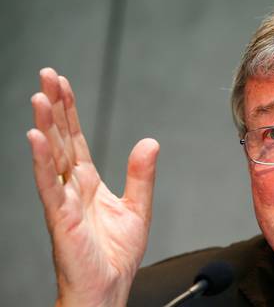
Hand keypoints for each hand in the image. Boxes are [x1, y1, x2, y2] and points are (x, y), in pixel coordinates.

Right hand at [27, 68, 159, 306]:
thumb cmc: (114, 255)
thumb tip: (150, 142)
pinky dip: (42, 160)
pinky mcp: (60, 217)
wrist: (108, 288)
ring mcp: (63, 200)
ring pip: (52, 155)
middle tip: (48, 75)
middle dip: (55, 106)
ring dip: (46, 125)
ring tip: (41, 96)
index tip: (63, 84)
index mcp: (88, 183)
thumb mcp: (137, 208)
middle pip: (61, 138)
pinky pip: (49, 184)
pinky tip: (36, 137)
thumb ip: (141, 175)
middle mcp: (72, 187)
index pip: (76, 139)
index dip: (70, 111)